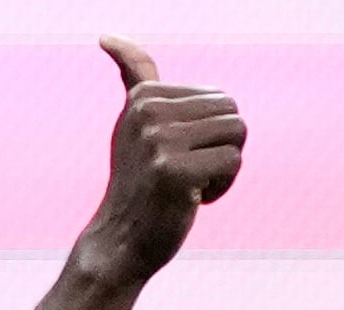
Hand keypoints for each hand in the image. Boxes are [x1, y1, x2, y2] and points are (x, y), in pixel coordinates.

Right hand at [76, 38, 244, 286]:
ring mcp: (160, 140)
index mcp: (145, 95)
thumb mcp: (133, 120)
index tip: (176, 154)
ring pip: (236, 136)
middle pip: (233, 113)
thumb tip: (107, 36)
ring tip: (189, 183)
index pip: (220, 98)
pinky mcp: (175, 171)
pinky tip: (190, 198)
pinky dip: (221, 186)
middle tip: (188, 171)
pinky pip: (233, 162)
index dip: (210, 134)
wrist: (121, 239)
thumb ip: (135, 77)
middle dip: (222, 147)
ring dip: (223, 167)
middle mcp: (149, 111)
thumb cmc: (138, 181)